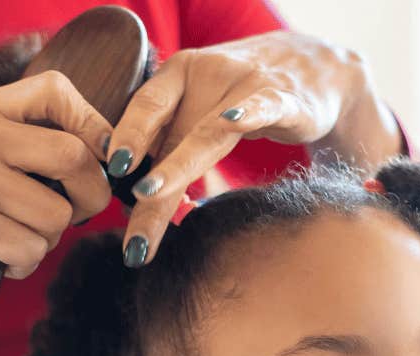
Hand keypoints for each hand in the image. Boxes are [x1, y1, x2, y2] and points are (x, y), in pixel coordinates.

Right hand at [0, 70, 113, 308]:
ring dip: (48, 240)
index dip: (95, 124)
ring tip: (13, 238)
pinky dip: (25, 265)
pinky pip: (32, 248)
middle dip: (90, 198)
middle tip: (73, 217)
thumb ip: (40, 147)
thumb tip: (113, 157)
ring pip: (57, 215)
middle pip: (73, 157)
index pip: (56, 90)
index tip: (106, 160)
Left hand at [104, 30, 368, 266]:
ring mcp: (244, 85)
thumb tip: (138, 206)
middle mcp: (205, 75)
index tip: (105, 175)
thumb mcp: (200, 119)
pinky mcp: (283, 97)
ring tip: (147, 194)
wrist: (314, 70)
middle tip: (125, 222)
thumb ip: (171, 151)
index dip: (124, 138)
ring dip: (176, 166)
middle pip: (169, 136)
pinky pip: (263, 107)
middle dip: (146, 185)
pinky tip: (234, 122)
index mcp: (178, 78)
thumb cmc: (243, 101)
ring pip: (207, 133)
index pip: (143, 110)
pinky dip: (249, 114)